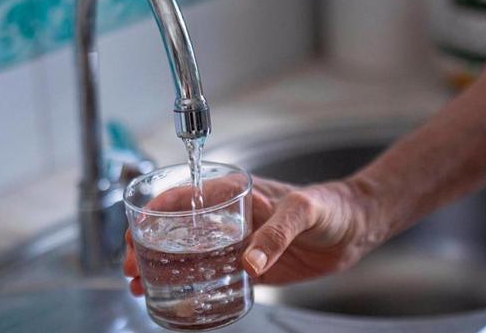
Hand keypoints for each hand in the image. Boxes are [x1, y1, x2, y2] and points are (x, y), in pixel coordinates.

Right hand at [123, 176, 381, 293]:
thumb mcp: (304, 212)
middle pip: (178, 227)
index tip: (135, 233)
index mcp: (237, 193)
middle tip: (132, 266)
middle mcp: (231, 215)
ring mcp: (237, 239)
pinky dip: (190, 280)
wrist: (354, 228)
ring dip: (162, 264)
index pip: (186, 198)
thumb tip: (250, 262)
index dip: (155, 214)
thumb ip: (277, 233)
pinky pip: (212, 270)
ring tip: (141, 283)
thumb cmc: (331, 207)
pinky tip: (176, 293)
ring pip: (189, 250)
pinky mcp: (249, 260)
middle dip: (149, 244)